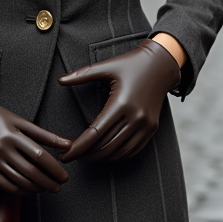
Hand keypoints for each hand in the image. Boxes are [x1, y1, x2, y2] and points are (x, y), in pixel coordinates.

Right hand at [0, 81, 71, 194]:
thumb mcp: (16, 120)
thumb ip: (43, 134)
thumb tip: (67, 145)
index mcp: (11, 135)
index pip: (40, 158)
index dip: (55, 170)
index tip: (64, 177)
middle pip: (29, 174)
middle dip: (47, 184)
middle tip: (56, 188)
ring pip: (13, 184)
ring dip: (31, 190)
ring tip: (40, 189)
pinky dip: (8, 192)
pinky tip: (18, 189)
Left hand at [57, 39, 181, 161]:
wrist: (161, 64)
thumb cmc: (131, 63)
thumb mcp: (107, 66)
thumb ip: (83, 74)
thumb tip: (60, 80)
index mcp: (121, 103)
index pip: (95, 133)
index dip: (78, 147)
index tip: (65, 154)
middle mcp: (135, 117)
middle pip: (106, 146)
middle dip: (86, 155)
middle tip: (71, 156)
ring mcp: (145, 125)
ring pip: (119, 152)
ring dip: (100, 158)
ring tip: (86, 156)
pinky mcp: (151, 128)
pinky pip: (133, 150)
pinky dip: (117, 156)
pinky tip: (105, 154)